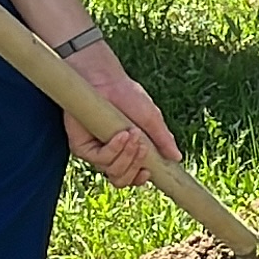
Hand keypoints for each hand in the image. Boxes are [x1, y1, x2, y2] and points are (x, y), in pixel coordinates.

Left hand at [62, 42, 182, 184]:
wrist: (106, 78)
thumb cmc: (127, 95)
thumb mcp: (151, 118)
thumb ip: (163, 139)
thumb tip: (177, 158)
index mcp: (127, 152)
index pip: (131, 177)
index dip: (139, 179)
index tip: (149, 172)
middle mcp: (110, 155)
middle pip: (121, 179)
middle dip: (135, 166)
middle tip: (144, 146)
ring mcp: (95, 151)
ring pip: (111, 171)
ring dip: (127, 155)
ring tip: (134, 134)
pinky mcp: (81, 146)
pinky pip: (98, 159)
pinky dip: (114, 149)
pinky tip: (122, 134)